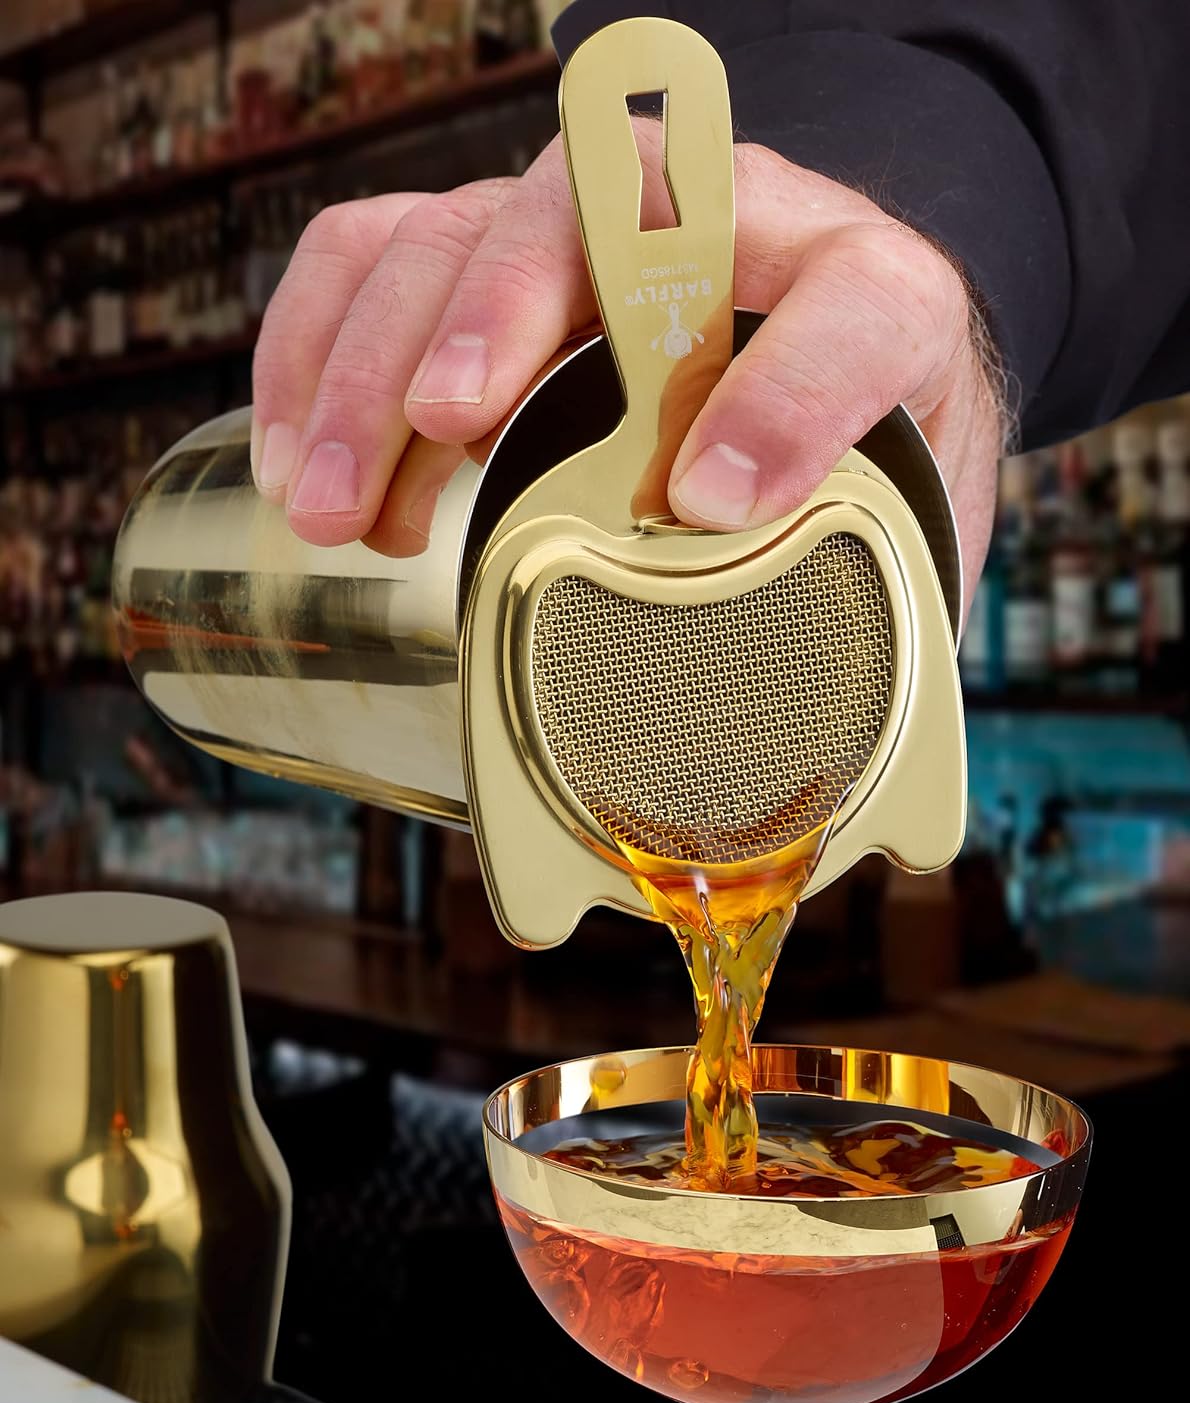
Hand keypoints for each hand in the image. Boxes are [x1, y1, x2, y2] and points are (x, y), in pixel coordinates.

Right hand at [251, 132, 1005, 606]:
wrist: (811, 358)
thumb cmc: (842, 451)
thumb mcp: (881, 527)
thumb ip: (851, 595)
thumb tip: (778, 764)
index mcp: (873, 300)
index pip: (858, 306)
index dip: (787, 394)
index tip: (708, 502)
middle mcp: (725, 229)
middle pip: (585, 217)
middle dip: (489, 325)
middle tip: (435, 442)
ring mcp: (591, 229)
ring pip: (447, 234)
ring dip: (369, 363)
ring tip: (334, 505)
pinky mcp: (495, 256)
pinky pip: (372, 254)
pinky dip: (313, 345)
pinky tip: (297, 455)